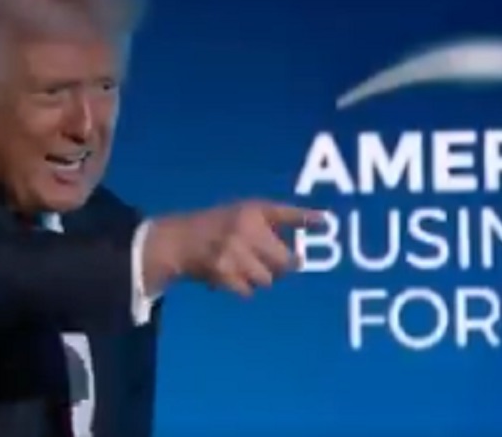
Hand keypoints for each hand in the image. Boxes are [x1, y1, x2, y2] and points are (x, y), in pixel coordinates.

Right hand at [143, 200, 322, 296]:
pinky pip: (249, 291)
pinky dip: (243, 287)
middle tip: (269, 260)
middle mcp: (244, 231)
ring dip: (260, 276)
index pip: (286, 215)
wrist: (177, 241)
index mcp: (251, 212)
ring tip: (246, 267)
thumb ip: (284, 216)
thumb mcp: (249, 210)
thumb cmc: (220, 224)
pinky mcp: (223, 274)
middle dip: (281, 264)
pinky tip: (231, 276)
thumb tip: (324, 219)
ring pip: (267, 279)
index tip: (321, 228)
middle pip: (285, 261)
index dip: (306, 220)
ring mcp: (233, 254)